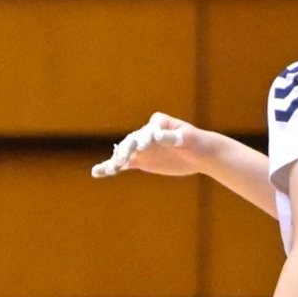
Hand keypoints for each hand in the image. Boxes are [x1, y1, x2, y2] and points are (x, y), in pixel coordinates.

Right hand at [93, 113, 217, 178]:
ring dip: (115, 161)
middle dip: (125, 150)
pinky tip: (97, 172)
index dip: (145, 138)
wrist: (200, 154)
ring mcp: (142, 148)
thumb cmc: (198, 143)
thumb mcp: (191, 139)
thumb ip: (174, 137)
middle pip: (132, 141)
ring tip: (108, 170)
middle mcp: (146, 134)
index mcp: (159, 123)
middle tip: (121, 160)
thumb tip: (158, 136)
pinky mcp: (141, 160)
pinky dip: (111, 167)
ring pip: (124, 153)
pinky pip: (124, 164)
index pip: (148, 130)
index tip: (142, 148)